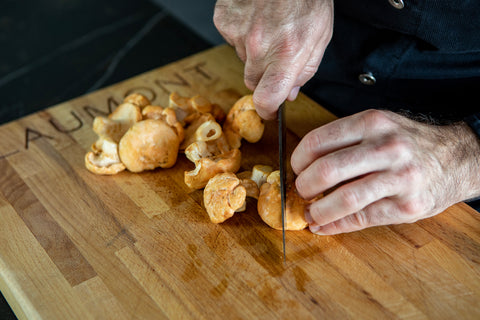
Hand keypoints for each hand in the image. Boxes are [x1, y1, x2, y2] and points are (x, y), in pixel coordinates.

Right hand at [214, 0, 333, 119]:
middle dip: (265, 76)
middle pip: (253, 82)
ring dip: (255, 51)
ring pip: (243, 59)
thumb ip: (305, 71)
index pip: (266, 100)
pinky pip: (232, 38)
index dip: (268, 109)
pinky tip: (257, 17)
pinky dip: (243, 33)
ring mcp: (238, 34)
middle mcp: (258, 48)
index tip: (270, 110)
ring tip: (269, 27)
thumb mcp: (320, 36)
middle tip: (276, 55)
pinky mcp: (225, 21)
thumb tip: (290, 93)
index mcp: (285, 55)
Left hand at [291, 109, 479, 234]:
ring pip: (344, 198)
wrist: (458, 158)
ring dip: (318, 211)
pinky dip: (336, 225)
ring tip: (311, 214)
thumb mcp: (379, 127)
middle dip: (304, 186)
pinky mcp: (408, 205)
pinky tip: (324, 226)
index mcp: (372, 123)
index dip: (298, 159)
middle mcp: (385, 147)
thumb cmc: (409, 143)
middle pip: (326, 170)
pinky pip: (362, 219)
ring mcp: (399, 178)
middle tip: (301, 192)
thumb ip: (345, 141)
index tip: (296, 169)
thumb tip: (305, 166)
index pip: (318, 141)